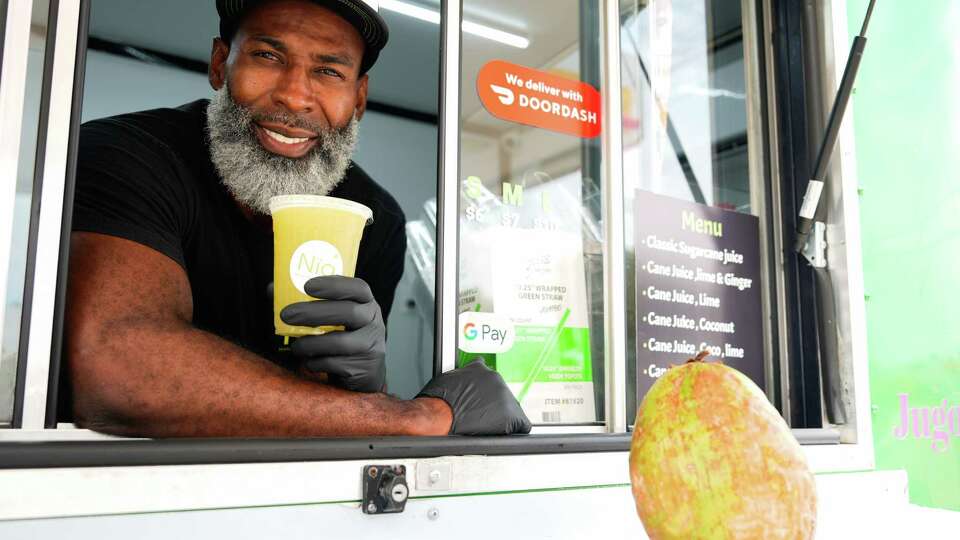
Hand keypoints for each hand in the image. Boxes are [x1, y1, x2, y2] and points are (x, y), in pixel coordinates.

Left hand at [280, 276, 385, 392]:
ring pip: (341, 342)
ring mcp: (371, 347)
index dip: (334, 285)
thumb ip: (305, 301)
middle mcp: (374, 322)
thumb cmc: (341, 338)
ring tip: (296, 347)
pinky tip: (310, 362)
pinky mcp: (365, 369)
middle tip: (286, 315)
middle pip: (348, 312)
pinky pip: (336, 364)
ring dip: (312, 343)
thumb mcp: (330, 318)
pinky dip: (317, 363)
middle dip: (314, 313)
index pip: (358, 288)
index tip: (307, 286)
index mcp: (366, 304)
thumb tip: (272, 290)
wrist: (363, 374)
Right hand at [416, 360, 531, 435]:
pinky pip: (522, 424)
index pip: (489, 377)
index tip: (482, 399)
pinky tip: (506, 434)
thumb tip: (464, 382)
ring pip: (511, 407)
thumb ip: (462, 378)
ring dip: (501, 416)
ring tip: (487, 426)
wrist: (438, 414)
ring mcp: (504, 396)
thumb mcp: (447, 378)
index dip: (485, 391)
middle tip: (481, 416)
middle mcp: (495, 378)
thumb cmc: (438, 400)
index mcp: (480, 368)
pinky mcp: (510, 414)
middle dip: (493, 404)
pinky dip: (516, 429)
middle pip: (501, 394)